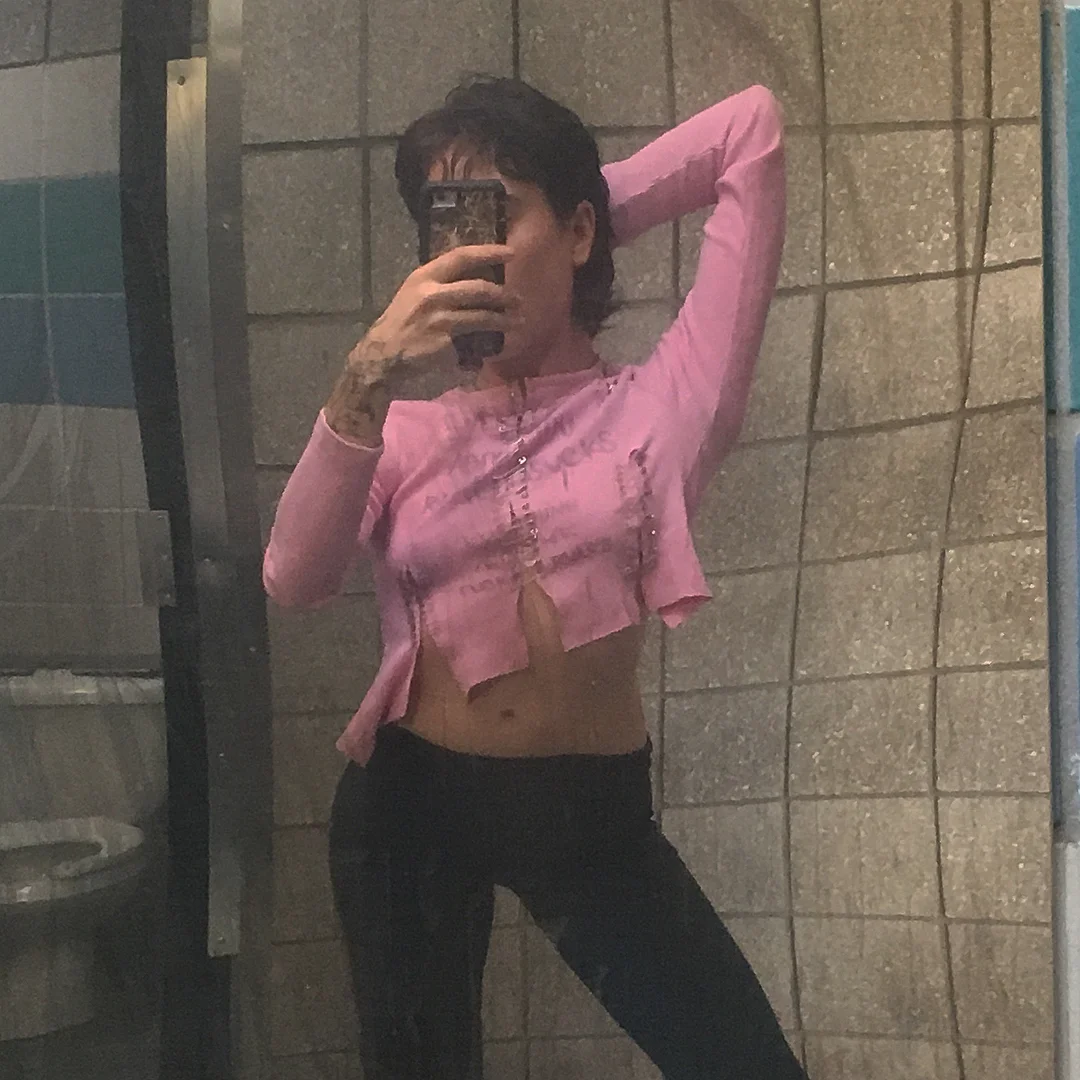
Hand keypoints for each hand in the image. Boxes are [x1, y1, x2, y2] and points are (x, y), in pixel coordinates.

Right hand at [360, 244, 516, 381]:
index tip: (511, 252)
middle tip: (519, 299)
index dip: (489, 252)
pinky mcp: (446, 341)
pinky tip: (498, 345)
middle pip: (479, 288)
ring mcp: (440, 318)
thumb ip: (440, 286)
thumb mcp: (414, 294)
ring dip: (504, 319)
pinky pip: (475, 339)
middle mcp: (432, 293)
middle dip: (504, 294)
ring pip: (483, 315)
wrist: (381, 356)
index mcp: (424, 276)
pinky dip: (489, 342)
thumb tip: (473, 285)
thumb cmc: (399, 325)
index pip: (462, 256)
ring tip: (518, 320)